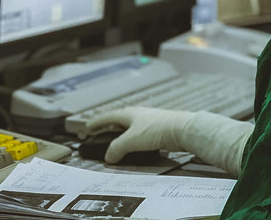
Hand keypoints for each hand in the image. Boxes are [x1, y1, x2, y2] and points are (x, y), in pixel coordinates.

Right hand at [86, 106, 255, 173]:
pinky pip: (140, 135)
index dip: (96, 122)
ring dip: (121, 136)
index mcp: (129, 114)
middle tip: (99, 135)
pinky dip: (133, 141)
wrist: (183, 129)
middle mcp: (139, 115)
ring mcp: (149, 122)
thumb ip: (116, 149)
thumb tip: (109, 157)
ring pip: (130, 128)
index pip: (108, 116)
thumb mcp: (131, 140)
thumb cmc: (158, 129)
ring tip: (116, 145)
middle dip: (108, 128)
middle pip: (119, 121)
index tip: (87, 127)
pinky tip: (135, 148)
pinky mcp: (158, 130)